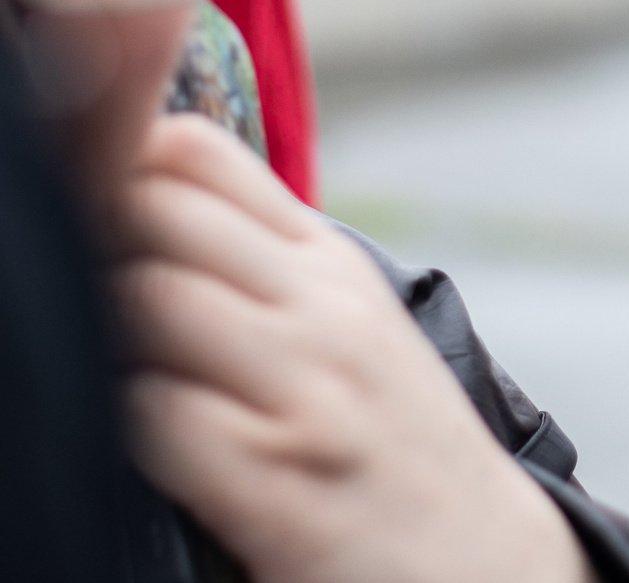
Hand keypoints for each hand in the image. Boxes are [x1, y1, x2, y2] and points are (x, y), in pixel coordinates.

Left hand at [110, 115, 592, 582]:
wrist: (482, 559)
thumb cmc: (391, 447)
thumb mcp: (351, 328)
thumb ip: (264, 264)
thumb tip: (140, 191)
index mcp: (328, 265)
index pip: (195, 155)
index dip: (117, 169)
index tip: (88, 212)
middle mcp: (322, 311)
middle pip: (155, 212)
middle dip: (95, 246)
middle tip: (77, 297)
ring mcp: (306, 392)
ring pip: (149, 300)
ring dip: (104, 334)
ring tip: (110, 372)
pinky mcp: (279, 481)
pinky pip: (157, 416)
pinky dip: (134, 425)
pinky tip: (156, 444)